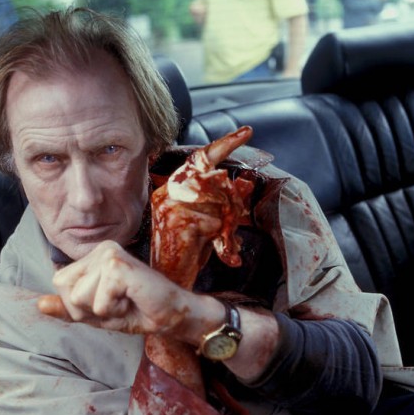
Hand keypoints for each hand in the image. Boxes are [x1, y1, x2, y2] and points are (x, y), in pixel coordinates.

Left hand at [38, 240, 195, 333]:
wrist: (171, 314)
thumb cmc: (137, 310)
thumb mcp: (95, 313)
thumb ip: (67, 308)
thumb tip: (39, 304)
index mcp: (93, 255)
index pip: (59, 283)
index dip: (78, 304)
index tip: (108, 301)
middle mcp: (100, 248)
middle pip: (65, 290)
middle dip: (88, 308)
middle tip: (117, 302)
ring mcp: (109, 254)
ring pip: (79, 298)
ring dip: (103, 311)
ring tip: (125, 300)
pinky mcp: (118, 266)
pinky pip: (98, 303)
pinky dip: (114, 311)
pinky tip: (132, 299)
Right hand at [150, 126, 253, 284]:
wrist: (167, 282)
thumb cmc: (188, 253)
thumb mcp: (210, 222)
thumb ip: (224, 201)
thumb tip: (245, 182)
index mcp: (171, 188)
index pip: (200, 158)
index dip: (225, 144)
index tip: (247, 132)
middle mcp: (168, 192)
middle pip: (218, 180)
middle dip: (231, 203)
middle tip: (228, 224)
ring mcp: (170, 206)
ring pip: (219, 202)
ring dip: (226, 223)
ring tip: (217, 240)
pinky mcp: (178, 222)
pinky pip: (215, 222)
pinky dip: (220, 238)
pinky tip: (212, 247)